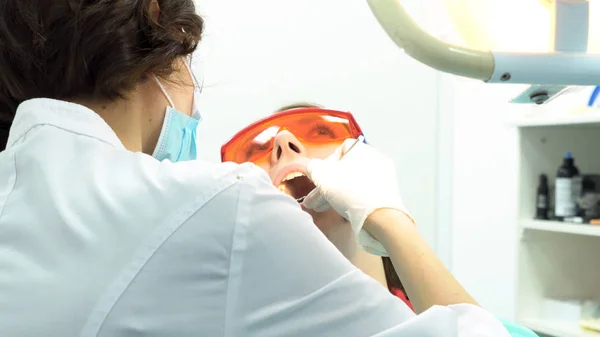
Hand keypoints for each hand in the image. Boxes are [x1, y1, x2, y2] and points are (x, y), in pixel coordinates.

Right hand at [303, 139, 412, 255]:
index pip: (341, 149)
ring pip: (353, 183)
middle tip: (315, 199)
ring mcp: (383, 178)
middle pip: (346, 169)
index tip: (319, 177)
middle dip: (327, 185)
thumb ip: (313, 167)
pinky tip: (340, 210)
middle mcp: (376, 160)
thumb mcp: (322, 176)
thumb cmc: (350, 191)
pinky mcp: (387, 194)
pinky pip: (364, 192)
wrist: (380, 217)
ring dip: (336, 194)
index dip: (327, 162)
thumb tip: (312, 167)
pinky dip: (351, 199)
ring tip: (321, 208)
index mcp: (363, 150)